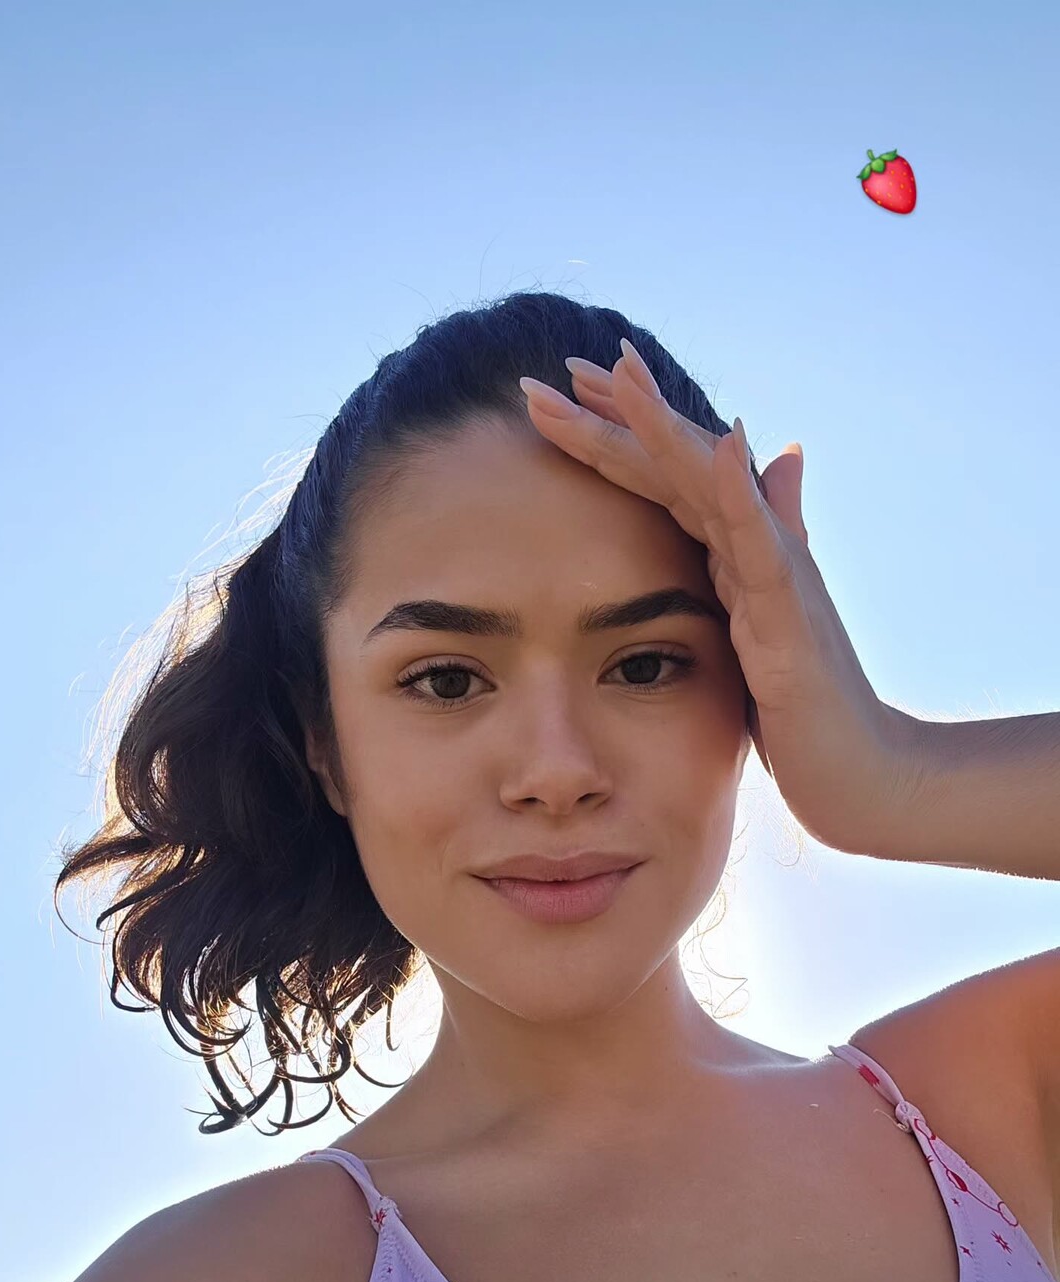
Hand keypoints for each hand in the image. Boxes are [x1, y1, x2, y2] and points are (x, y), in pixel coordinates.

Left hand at [520, 341, 912, 855]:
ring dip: (665, 426)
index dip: (613, 437)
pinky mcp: (791, 616)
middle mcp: (756, 548)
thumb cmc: (808, 715)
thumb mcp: (756, 637)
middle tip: (554, 370)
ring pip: (713, 483)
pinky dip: (744, 491)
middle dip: (616, 416)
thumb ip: (746, 570)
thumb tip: (773, 479)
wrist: (863, 775)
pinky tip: (725, 443)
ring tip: (621, 371)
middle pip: (677, 465)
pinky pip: (765, 545)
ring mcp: (777, 575)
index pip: (664, 481)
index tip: (553, 397)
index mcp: (733, 557)